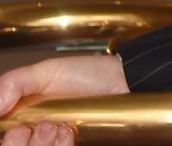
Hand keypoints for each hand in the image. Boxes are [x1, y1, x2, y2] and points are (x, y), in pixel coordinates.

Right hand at [0, 56, 128, 145]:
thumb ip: (14, 83)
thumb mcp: (45, 71)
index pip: (7, 138)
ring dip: (41, 145)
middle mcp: (37, 132)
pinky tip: (68, 131)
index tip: (16, 128)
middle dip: (20, 144)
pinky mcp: (71, 145)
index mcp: (22, 116)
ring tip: (55, 127)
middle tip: (33, 128)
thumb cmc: (88, 74)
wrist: (122, 79)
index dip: (9, 139)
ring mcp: (55, 141)